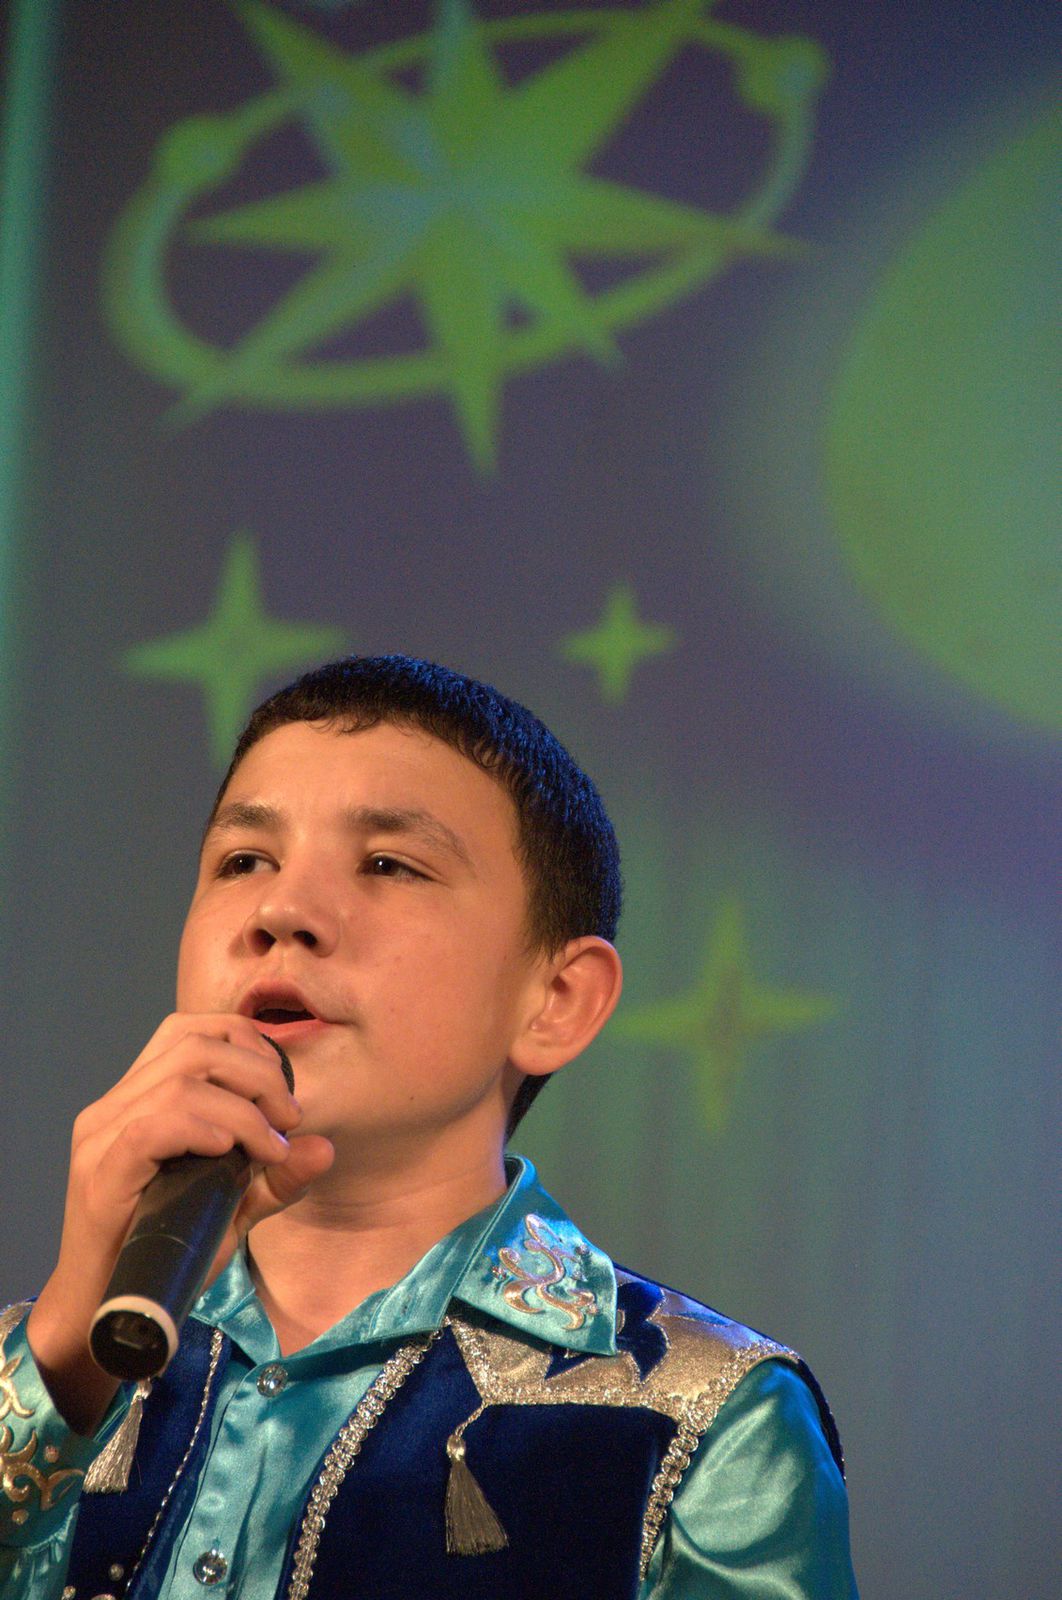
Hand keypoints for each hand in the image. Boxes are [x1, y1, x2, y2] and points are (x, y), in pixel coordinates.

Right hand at [27, 1014, 333, 1432]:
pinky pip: (152, 1125)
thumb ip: (276, 1176)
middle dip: (257, 1072)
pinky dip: (203, 1127)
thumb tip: (326, 1146)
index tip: (286, 1096)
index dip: (249, 1046)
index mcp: (139, 1097)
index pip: (192, 1030)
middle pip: (192, 1043)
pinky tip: (230, 1151)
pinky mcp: (100, 1170)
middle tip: (290, 1118)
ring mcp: (101, 1134)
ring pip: (179, 1079)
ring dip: (241, 1106)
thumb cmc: (168, 1252)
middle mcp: (115, 1105)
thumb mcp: (236, 1207)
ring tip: (269, 1144)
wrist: (113, 1313)